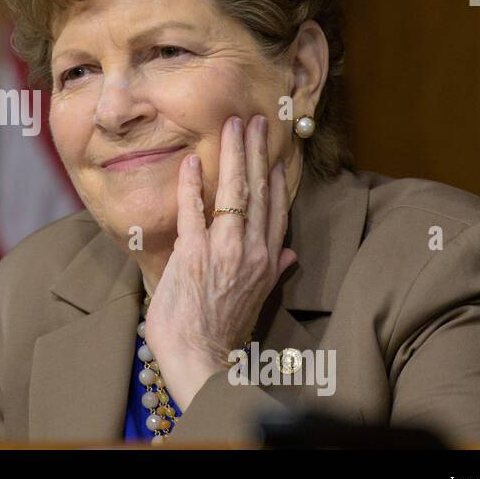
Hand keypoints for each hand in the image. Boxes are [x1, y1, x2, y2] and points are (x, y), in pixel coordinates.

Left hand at [143, 114, 298, 412]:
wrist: (201, 358)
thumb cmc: (223, 331)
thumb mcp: (258, 300)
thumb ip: (275, 271)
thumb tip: (291, 255)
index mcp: (267, 260)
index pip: (275, 207)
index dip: (274, 175)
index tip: (273, 148)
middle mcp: (251, 250)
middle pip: (257, 191)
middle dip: (256, 152)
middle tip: (254, 120)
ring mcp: (223, 250)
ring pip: (233, 193)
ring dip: (232, 156)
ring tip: (233, 126)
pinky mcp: (194, 254)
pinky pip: (192, 210)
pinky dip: (189, 185)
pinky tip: (188, 161)